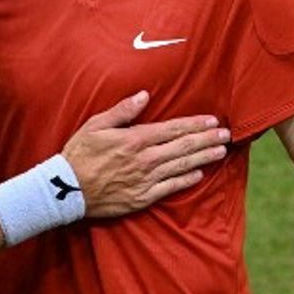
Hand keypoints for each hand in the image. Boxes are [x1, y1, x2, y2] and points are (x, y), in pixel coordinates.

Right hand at [61, 91, 228, 216]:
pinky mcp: (142, 197)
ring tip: (221, 152)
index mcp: (135, 139)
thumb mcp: (95, 125)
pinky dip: (186, 180)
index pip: (172, 129)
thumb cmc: (79, 154)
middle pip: (183, 147)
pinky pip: (170, 188)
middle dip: (206, 139)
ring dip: (203, 158)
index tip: (212, 121)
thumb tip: (144, 95)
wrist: (66, 190)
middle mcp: (145, 159)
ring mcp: (145, 180)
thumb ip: (123, 111)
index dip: (194, 124)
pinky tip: (199, 174)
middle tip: (226, 135)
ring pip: (181, 166)